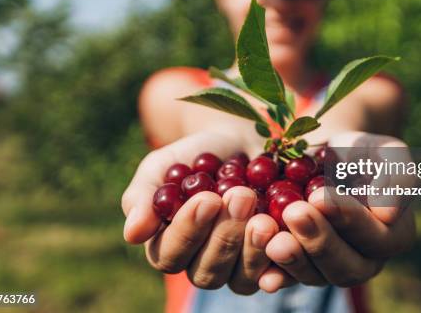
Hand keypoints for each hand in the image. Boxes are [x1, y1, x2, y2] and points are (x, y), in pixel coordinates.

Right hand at [121, 131, 281, 293]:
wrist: (245, 143)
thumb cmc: (197, 155)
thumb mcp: (165, 165)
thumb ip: (145, 196)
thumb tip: (133, 234)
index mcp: (169, 246)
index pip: (170, 255)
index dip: (188, 231)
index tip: (207, 198)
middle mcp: (202, 264)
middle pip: (207, 273)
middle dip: (224, 236)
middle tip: (241, 196)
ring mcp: (240, 268)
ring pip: (242, 279)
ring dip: (253, 248)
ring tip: (265, 214)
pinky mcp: (274, 262)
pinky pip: (279, 272)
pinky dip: (283, 254)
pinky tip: (287, 230)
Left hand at [260, 132, 416, 287]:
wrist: (326, 158)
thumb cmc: (362, 153)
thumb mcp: (387, 152)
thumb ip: (397, 176)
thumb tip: (386, 211)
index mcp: (394, 236)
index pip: (375, 237)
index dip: (348, 219)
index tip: (320, 196)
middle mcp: (365, 261)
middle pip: (346, 266)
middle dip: (318, 241)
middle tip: (294, 213)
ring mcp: (331, 268)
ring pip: (316, 276)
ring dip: (294, 260)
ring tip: (273, 238)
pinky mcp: (302, 268)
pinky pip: (289, 278)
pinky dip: (275, 275)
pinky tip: (262, 272)